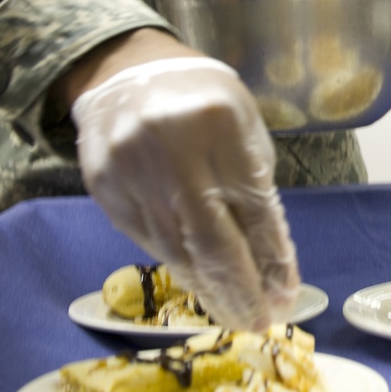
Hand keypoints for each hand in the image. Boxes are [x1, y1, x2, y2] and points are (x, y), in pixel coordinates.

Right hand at [68, 48, 299, 330]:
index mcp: (219, 123)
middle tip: (259, 322)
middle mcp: (170, 149)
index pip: (253, 208)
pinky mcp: (103, 187)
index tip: (287, 297)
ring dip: (208, 289)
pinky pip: (145, 240)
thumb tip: (270, 265)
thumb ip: (254, 187)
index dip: (272, 259)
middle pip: (211, 240)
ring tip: (233, 314)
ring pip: (175, 249)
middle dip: (239, 290)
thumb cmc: (202, 100)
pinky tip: (198, 285)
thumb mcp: (243, 126)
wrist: (126, 69)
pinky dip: (177, 266)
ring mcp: (129, 169)